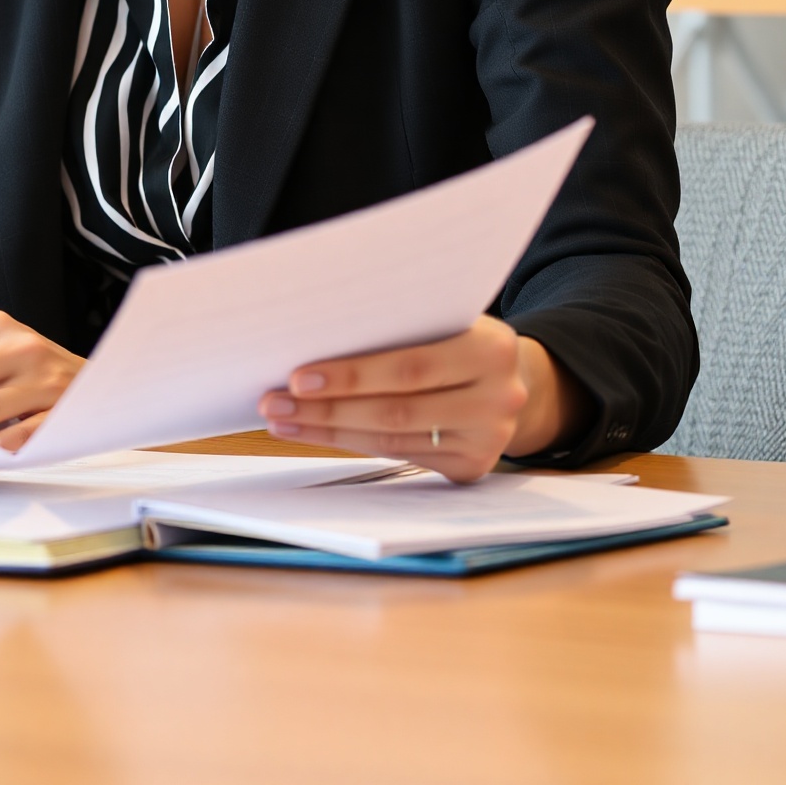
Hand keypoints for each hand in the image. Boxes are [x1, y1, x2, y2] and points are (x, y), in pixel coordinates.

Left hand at [258, 317, 588, 481]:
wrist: (513, 378)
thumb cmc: (455, 335)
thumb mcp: (441, 317)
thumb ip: (396, 326)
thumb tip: (311, 335)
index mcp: (491, 347)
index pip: (408, 366)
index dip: (350, 375)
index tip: (295, 377)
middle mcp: (498, 397)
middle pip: (395, 409)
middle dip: (326, 409)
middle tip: (272, 402)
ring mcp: (489, 438)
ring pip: (392, 440)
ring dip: (327, 430)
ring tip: (281, 419)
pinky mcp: (473, 467)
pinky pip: (401, 457)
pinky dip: (351, 443)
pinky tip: (315, 432)